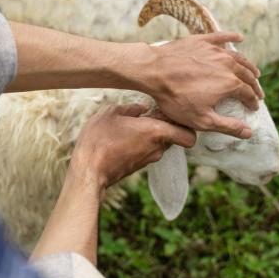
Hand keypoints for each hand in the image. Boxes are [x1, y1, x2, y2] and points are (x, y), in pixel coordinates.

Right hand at [70, 103, 196, 190]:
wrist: (89, 170)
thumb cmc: (99, 139)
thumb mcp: (111, 113)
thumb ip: (131, 107)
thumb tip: (142, 108)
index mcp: (157, 132)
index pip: (189, 136)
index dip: (186, 125)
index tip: (171, 115)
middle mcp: (157, 148)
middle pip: (174, 137)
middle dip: (166, 126)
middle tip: (150, 116)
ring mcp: (148, 159)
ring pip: (160, 144)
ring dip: (151, 135)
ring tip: (132, 125)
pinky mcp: (138, 166)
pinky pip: (147, 151)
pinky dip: (141, 144)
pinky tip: (124, 136)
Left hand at [140, 32, 262, 138]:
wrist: (153, 71)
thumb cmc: (175, 98)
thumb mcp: (202, 120)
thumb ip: (228, 126)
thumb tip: (249, 132)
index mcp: (230, 83)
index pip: (248, 93)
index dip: (253, 102)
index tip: (254, 107)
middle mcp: (227, 64)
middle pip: (247, 75)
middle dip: (254, 85)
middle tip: (258, 92)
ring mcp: (214, 51)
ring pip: (238, 57)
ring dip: (248, 66)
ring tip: (254, 72)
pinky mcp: (201, 41)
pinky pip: (221, 37)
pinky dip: (232, 37)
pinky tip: (239, 37)